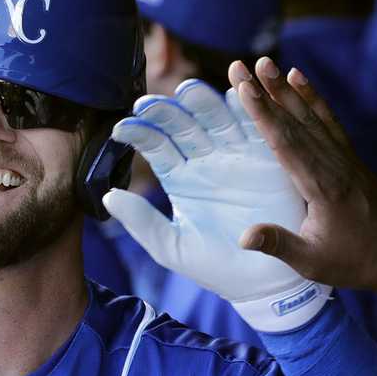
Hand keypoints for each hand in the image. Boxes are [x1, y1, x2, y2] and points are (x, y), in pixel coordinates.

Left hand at [103, 79, 327, 331]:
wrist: (269, 284)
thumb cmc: (219, 269)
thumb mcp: (174, 249)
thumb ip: (142, 223)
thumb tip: (107, 197)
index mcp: (180, 177)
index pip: (155, 145)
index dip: (139, 134)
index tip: (121, 129)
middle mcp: (206, 159)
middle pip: (183, 124)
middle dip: (167, 111)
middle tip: (151, 103)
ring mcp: (236, 154)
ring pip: (216, 118)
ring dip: (203, 102)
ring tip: (188, 92)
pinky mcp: (268, 155)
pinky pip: (257, 126)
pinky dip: (248, 108)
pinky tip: (234, 95)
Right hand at [229, 57, 376, 293]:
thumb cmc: (354, 262)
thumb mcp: (313, 262)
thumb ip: (279, 245)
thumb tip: (243, 236)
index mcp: (321, 187)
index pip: (285, 143)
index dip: (262, 114)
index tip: (244, 88)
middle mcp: (333, 165)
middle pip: (294, 122)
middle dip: (266, 92)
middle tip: (241, 66)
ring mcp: (344, 159)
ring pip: (312, 117)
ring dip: (287, 89)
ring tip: (267, 63)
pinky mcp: (350, 159)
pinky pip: (329, 122)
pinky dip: (314, 99)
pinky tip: (300, 80)